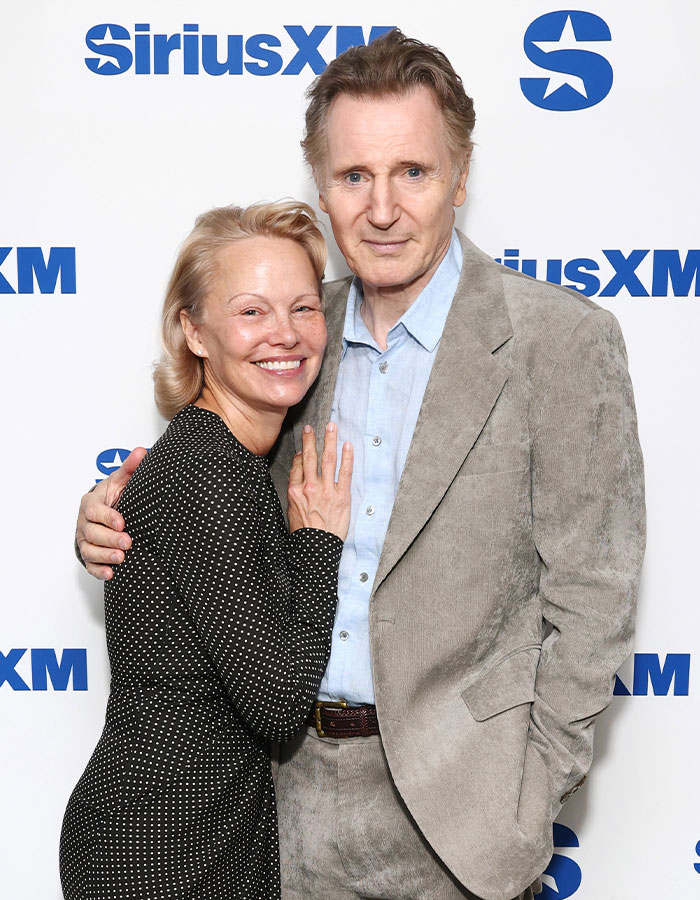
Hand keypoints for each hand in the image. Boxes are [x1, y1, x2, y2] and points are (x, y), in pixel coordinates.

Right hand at [76, 447, 146, 579]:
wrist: (105, 512)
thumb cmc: (113, 496)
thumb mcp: (121, 481)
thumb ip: (130, 468)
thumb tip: (141, 452)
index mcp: (91, 502)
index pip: (94, 510)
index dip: (107, 517)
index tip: (122, 523)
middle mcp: (84, 522)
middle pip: (92, 532)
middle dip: (109, 538)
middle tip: (128, 542)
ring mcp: (85, 539)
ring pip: (89, 550)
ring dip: (104, 555)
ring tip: (121, 558)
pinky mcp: (88, 553)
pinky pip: (89, 564)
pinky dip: (99, 570)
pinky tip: (111, 573)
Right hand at [287, 423, 352, 540]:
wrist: (316, 548)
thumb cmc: (304, 533)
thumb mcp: (291, 510)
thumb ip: (294, 491)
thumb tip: (298, 474)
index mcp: (295, 491)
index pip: (297, 466)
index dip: (300, 455)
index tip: (303, 448)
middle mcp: (310, 487)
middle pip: (310, 457)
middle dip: (310, 440)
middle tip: (311, 427)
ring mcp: (326, 490)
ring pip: (328, 459)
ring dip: (329, 440)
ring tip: (331, 426)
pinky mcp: (342, 496)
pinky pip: (345, 472)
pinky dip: (347, 457)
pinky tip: (347, 445)